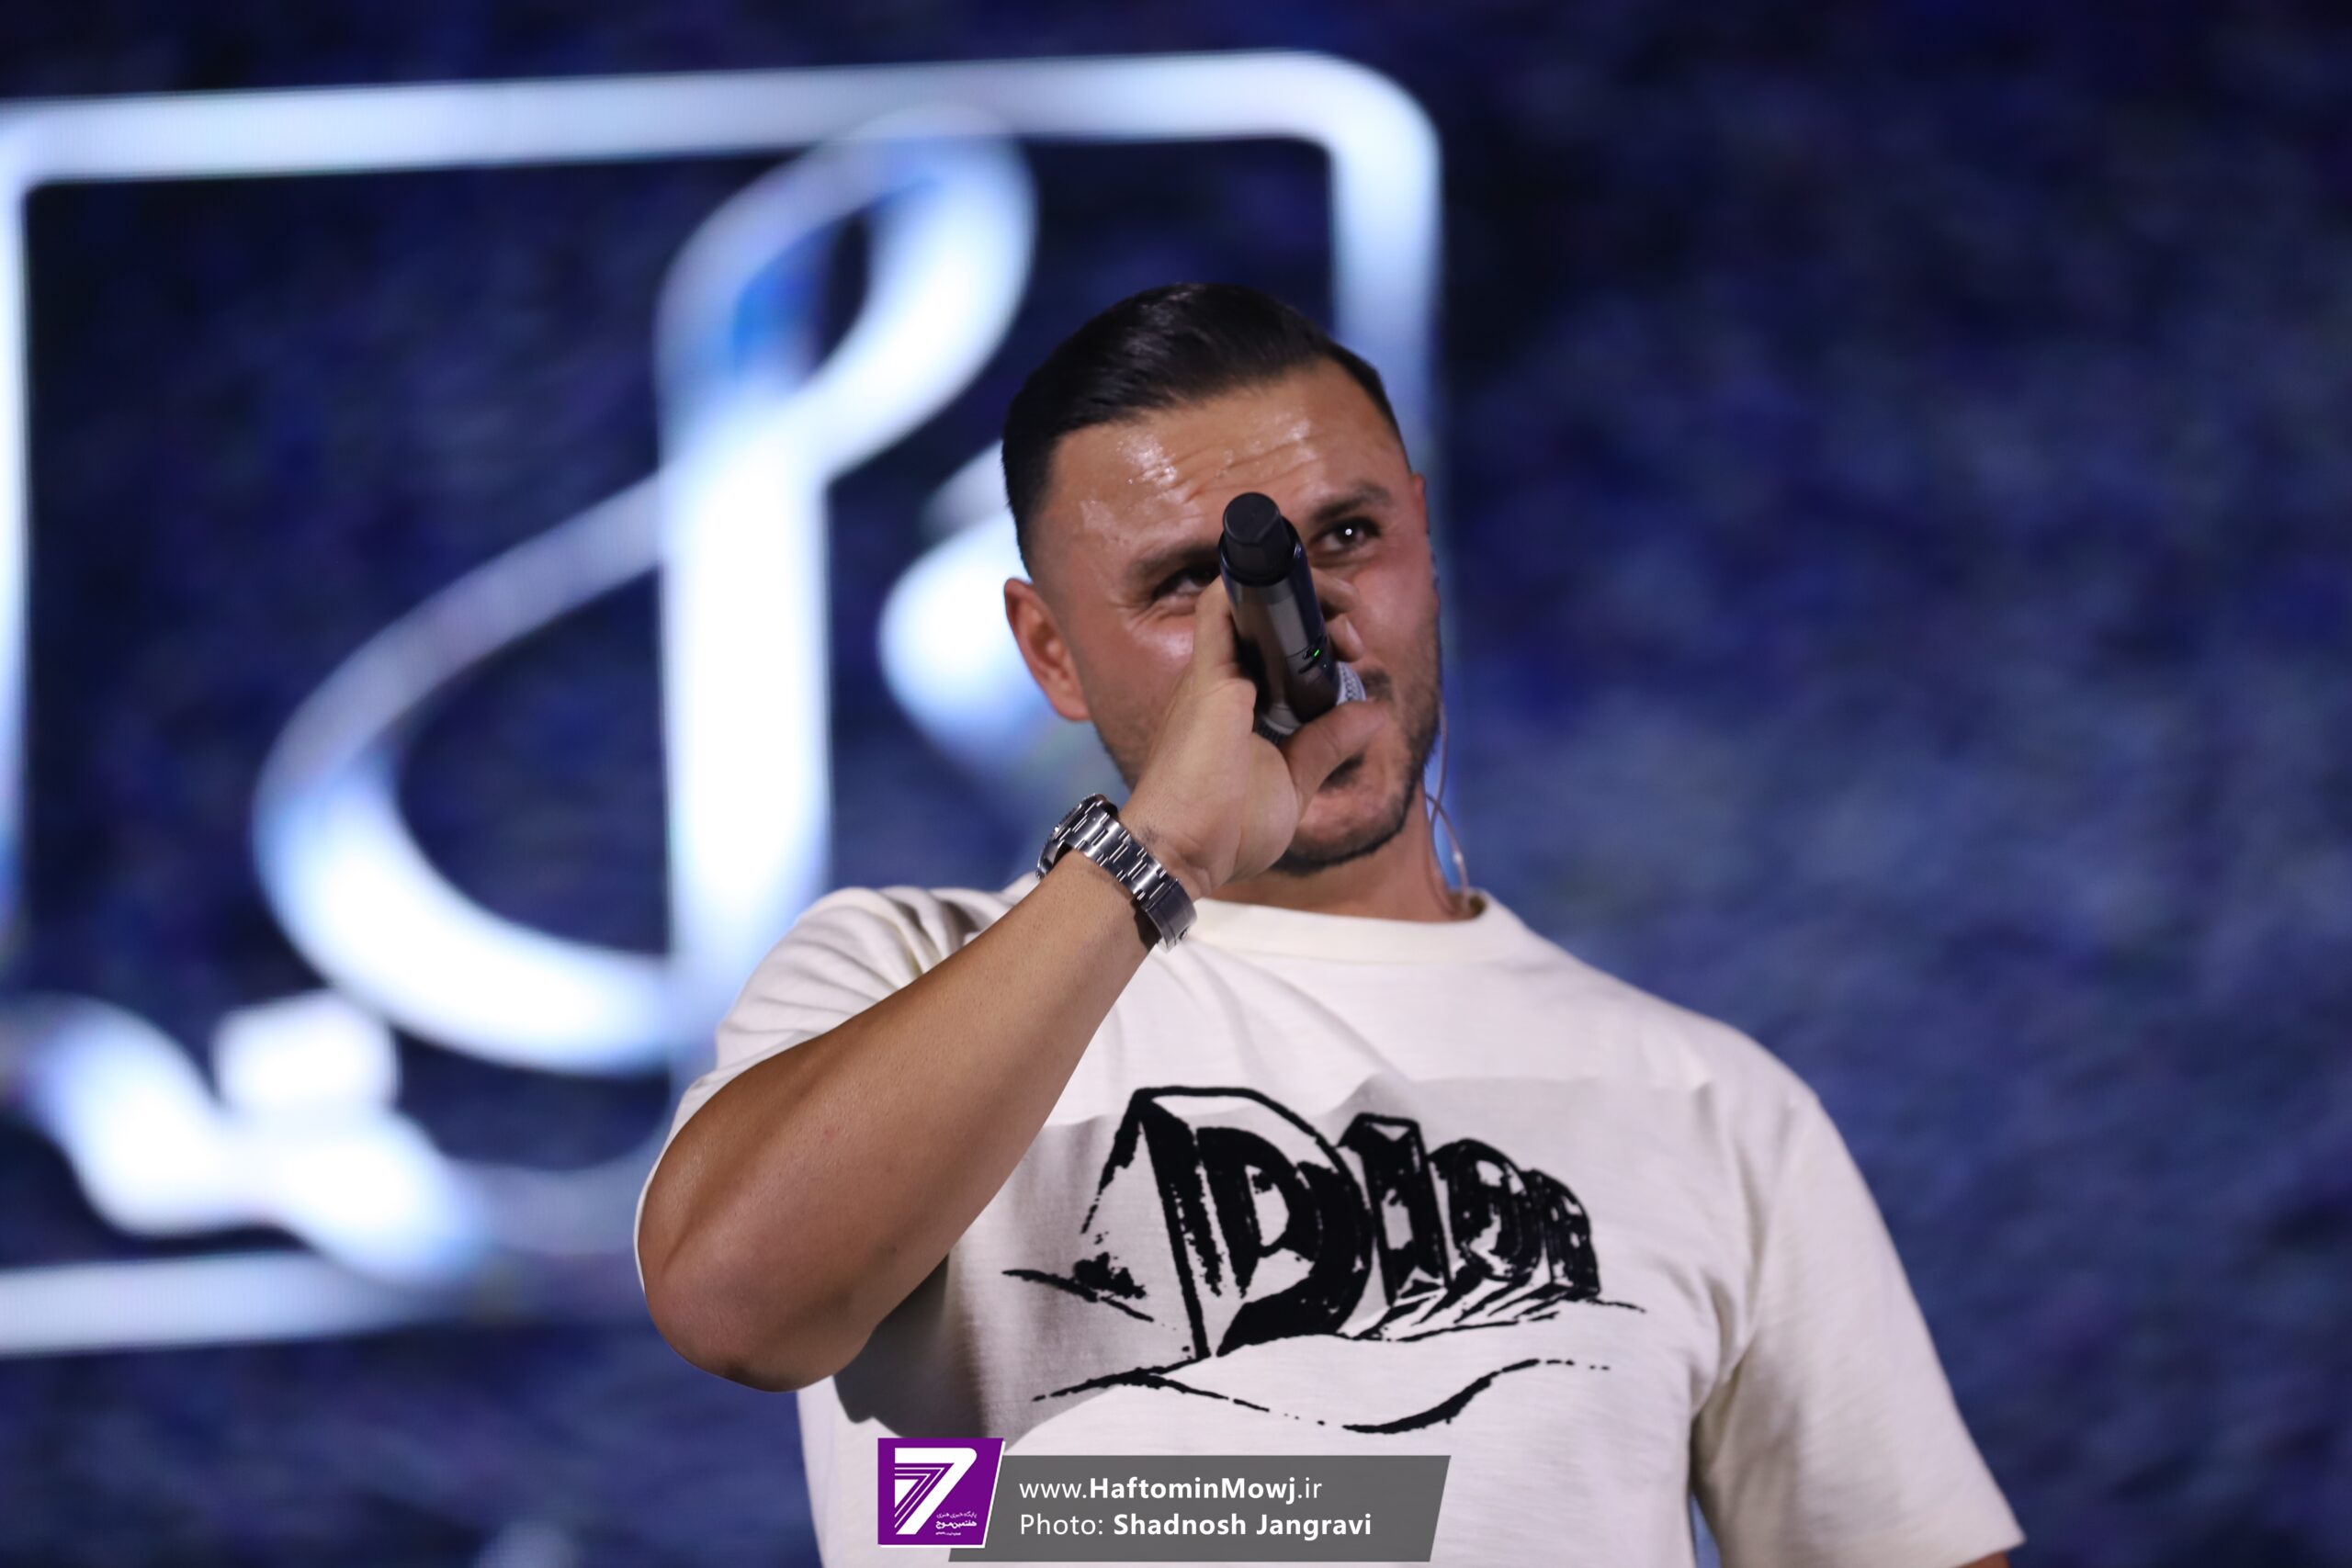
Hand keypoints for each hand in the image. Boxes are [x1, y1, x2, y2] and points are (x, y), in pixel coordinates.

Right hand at [1120, 575, 1388, 897]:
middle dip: (1320, 611)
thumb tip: (1374, 711)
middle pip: (1264, 617)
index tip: (1355, 654)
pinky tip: (1299, 588)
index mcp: (1242, 705)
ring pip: (1245, 600)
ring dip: (1299, 594)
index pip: (1274, 647)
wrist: (1179, 854)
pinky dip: (1256, 585)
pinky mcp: (1208, 676)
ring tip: (1342, 616)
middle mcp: (1223, 681)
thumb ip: (1328, 744)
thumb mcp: (1294, 782)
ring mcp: (1211, 674)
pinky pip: (1220, 605)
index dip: (1318, 636)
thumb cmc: (1224, 829)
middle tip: (1355, 641)